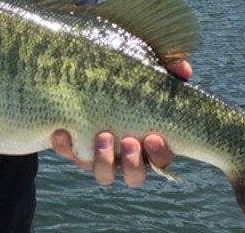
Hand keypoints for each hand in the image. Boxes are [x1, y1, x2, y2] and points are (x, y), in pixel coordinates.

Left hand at [51, 61, 190, 186]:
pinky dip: (65, 146)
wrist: (84, 78)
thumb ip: (167, 70)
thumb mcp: (146, 71)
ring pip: (104, 175)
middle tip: (129, 141)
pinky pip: (70, 154)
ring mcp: (99, 155)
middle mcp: (125, 155)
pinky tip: (62, 131)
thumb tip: (182, 68)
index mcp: (148, 143)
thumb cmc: (125, 78)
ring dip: (104, 160)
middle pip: (134, 176)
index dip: (159, 155)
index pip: (161, 160)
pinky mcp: (74, 147)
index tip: (153, 137)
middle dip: (132, 163)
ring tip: (102, 136)